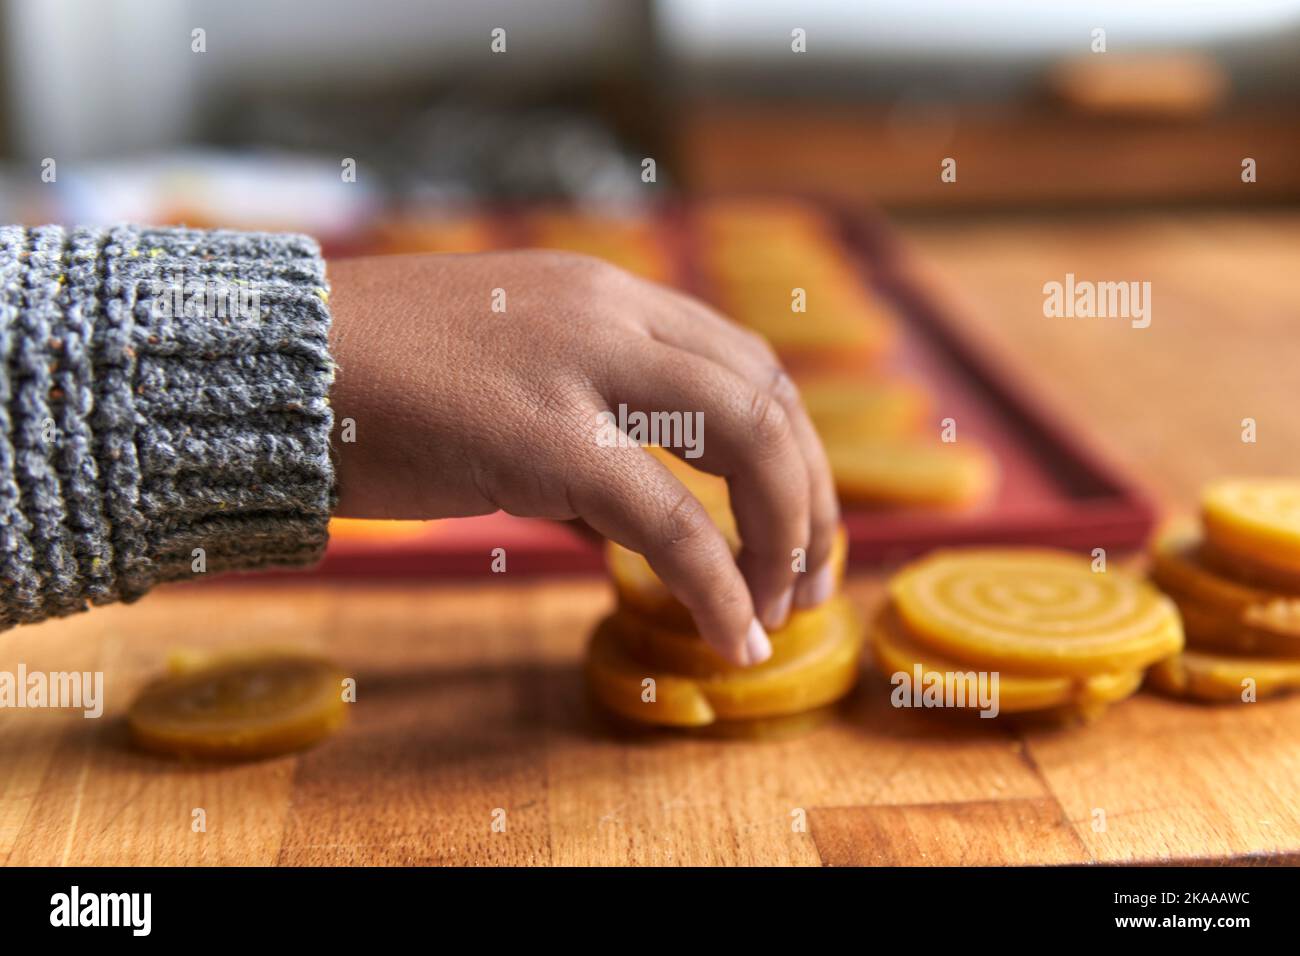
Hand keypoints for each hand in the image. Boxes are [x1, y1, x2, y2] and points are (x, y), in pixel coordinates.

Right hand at [327, 250, 839, 664]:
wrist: (269, 362)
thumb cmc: (376, 381)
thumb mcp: (506, 377)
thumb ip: (582, 427)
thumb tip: (630, 518)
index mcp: (605, 295)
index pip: (745, 361)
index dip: (792, 447)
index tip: (796, 520)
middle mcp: (610, 312)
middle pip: (767, 396)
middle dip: (811, 494)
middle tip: (812, 576)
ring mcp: (579, 365)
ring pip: (745, 438)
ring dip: (785, 530)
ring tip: (785, 607)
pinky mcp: (543, 434)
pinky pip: (670, 519)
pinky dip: (718, 582)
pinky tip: (736, 635)